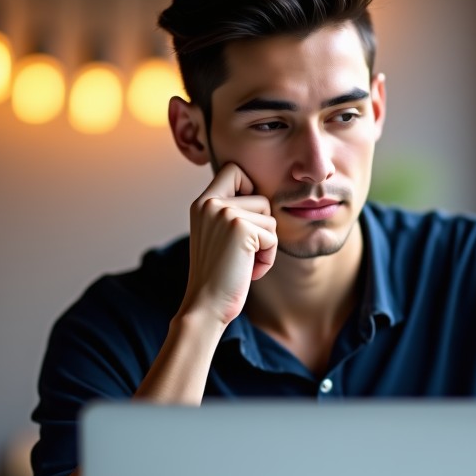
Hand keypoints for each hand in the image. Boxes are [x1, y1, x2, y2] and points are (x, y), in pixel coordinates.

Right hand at [180, 163, 277, 326]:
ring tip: (244, 262)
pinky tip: (248, 270)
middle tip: (243, 251)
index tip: (246, 220)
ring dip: (265, 245)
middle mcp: (210, 203)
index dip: (249, 188)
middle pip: (262, 198)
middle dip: (262, 226)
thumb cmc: (218, 275)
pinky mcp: (241, 229)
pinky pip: (273, 237)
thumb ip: (230, 212)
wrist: (206, 306)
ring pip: (270, 218)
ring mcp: (225, 214)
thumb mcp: (217, 235)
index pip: (234, 169)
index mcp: (202, 202)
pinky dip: (267, 258)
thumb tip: (263, 195)